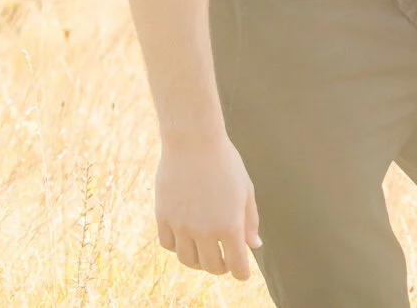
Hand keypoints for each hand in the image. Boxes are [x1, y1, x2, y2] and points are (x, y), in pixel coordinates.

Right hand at [155, 133, 258, 279]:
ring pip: (188, 260)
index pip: (236, 264)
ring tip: (206, 251)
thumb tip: (254, 247)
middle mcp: (204, 230)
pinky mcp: (163, 218)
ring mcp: (181, 226)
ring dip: (199, 261)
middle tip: (226, 260)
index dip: (241, 273)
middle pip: (211, 266)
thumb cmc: (226, 164)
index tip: (242, 273)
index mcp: (229, 225)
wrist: (193, 142)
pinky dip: (179, 246)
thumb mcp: (245, 190)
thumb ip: (250, 221)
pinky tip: (187, 237)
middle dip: (221, 267)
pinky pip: (169, 245)